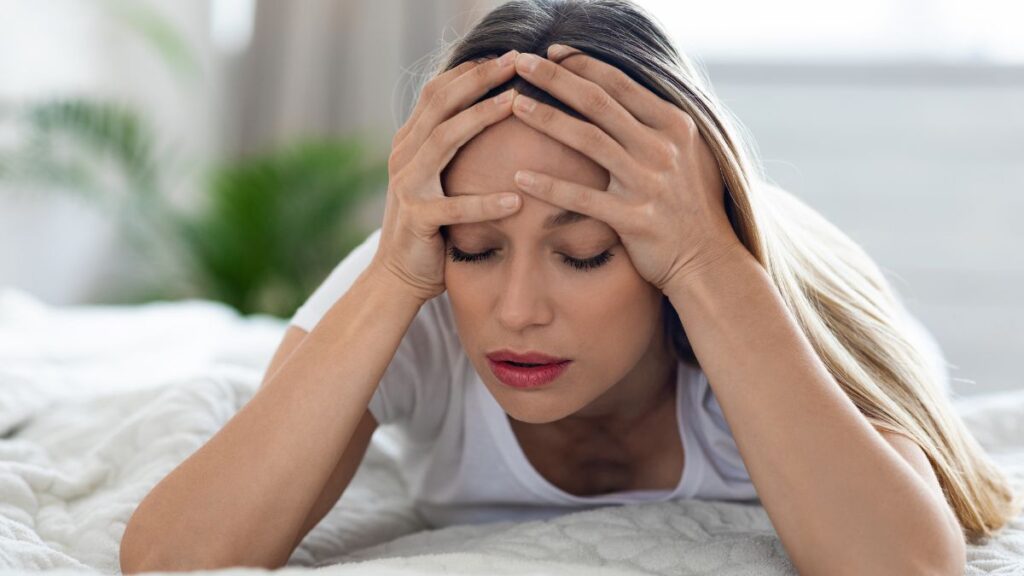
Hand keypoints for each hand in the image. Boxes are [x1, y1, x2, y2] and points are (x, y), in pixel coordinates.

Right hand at [371, 50, 523, 302]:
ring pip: (444, 139)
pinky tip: (516, 201)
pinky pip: (454, 207)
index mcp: (410, 142)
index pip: (438, 91)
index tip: (507, 55)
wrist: (397, 276)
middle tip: (515, 61)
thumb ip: (453, 148)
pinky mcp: (417, 220)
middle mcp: (404, 156)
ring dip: (481, 117)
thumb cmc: (431, 226)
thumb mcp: (438, 178)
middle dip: (479, 78)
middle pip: (440, 102)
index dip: (470, 70)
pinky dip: (485, 203)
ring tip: (517, 103)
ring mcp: (407, 185)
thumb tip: (494, 112)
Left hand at [508, 45, 745, 292]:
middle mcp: (662, 148)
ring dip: (547, 119)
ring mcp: (648, 183)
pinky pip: (582, 198)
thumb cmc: (692, 206)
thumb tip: (627, 93)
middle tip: (520, 63)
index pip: (620, 84)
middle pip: (599, 102)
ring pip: (588, 140)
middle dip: (556, 78)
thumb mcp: (690, 152)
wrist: (709, 260)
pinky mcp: (633, 219)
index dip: (582, 64)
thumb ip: (659, 123)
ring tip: (514, 106)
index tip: (552, 53)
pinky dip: (549, 186)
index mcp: (675, 125)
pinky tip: (519, 177)